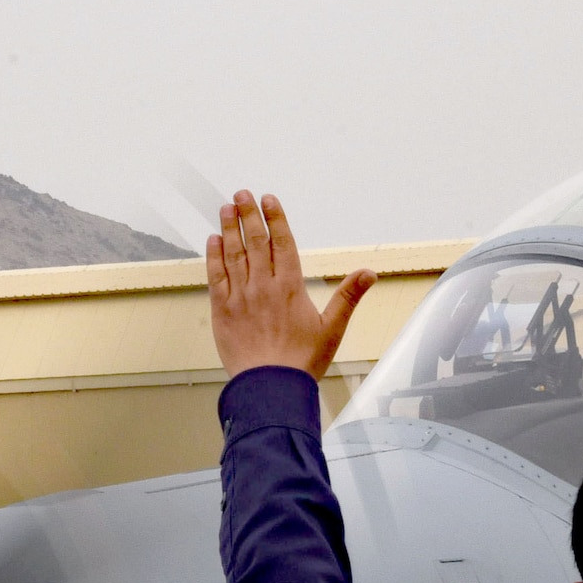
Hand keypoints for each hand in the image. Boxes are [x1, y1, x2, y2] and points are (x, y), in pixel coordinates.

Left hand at [208, 190, 375, 379]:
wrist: (270, 388)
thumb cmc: (301, 363)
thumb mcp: (332, 329)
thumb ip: (349, 296)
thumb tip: (368, 273)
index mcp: (290, 288)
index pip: (282, 243)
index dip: (275, 218)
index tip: (268, 200)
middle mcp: (264, 287)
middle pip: (256, 242)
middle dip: (249, 215)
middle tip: (242, 194)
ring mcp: (240, 297)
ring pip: (234, 254)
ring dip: (230, 229)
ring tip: (227, 208)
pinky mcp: (222, 311)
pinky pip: (216, 277)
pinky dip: (214, 256)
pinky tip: (213, 241)